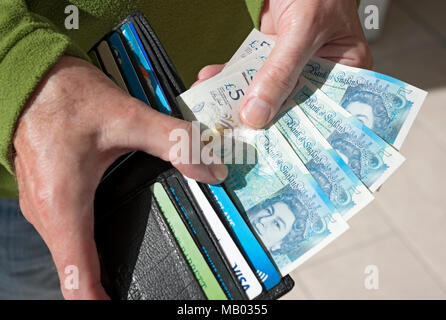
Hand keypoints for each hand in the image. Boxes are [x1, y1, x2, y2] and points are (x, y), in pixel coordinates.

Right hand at [13, 56, 227, 298]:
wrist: (33, 79)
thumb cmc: (66, 97)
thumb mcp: (127, 117)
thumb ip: (173, 141)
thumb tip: (211, 166)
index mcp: (65, 202)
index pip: (77, 276)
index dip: (99, 302)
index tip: (122, 306)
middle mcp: (48, 212)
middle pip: (77, 270)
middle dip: (107, 286)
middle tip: (142, 289)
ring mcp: (44, 206)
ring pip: (72, 253)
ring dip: (97, 268)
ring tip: (128, 273)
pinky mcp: (49, 196)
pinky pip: (68, 234)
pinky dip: (88, 247)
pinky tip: (109, 240)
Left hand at [196, 0, 371, 127]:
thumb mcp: (302, 29)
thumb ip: (280, 72)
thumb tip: (257, 113)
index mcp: (346, 71)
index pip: (323, 113)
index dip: (297, 133)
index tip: (271, 150)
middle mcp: (320, 72)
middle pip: (290, 106)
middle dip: (261, 119)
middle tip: (237, 136)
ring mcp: (293, 64)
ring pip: (265, 90)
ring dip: (238, 98)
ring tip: (216, 113)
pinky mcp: (272, 53)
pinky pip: (250, 70)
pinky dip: (230, 76)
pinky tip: (212, 83)